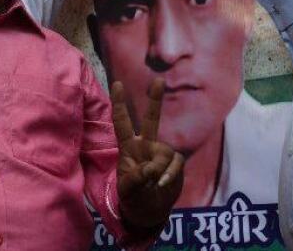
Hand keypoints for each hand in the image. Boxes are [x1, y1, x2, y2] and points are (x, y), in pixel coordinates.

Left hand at [113, 79, 183, 231]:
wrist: (149, 212)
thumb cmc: (132, 198)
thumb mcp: (126, 191)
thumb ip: (134, 180)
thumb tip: (149, 169)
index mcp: (128, 148)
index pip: (122, 123)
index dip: (119, 104)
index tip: (117, 83)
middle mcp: (146, 146)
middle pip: (151, 120)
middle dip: (155, 100)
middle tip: (158, 80)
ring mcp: (161, 153)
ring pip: (165, 152)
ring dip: (159, 169)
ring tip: (152, 183)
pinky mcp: (175, 163)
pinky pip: (175, 163)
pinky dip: (169, 174)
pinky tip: (161, 184)